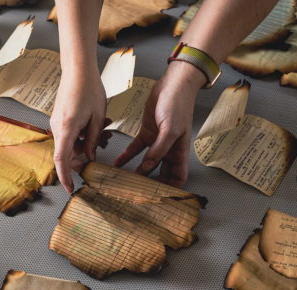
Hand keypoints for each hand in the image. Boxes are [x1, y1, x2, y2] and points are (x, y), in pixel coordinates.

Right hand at [50, 69, 111, 193]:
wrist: (78, 69)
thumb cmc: (89, 89)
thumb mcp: (98, 118)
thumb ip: (94, 140)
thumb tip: (90, 157)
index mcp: (66, 128)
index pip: (61, 160)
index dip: (65, 177)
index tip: (70, 189)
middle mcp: (58, 127)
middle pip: (69, 152)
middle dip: (88, 152)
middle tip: (105, 141)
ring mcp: (58, 123)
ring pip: (73, 142)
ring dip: (90, 140)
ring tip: (106, 128)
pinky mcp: (61, 118)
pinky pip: (72, 133)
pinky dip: (85, 132)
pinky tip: (99, 123)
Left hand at [114, 62, 205, 187]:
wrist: (172, 85)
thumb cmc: (178, 105)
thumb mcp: (170, 130)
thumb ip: (159, 150)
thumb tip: (147, 168)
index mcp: (179, 151)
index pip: (179, 176)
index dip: (172, 188)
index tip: (160, 198)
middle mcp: (168, 150)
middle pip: (161, 173)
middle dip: (151, 183)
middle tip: (137, 193)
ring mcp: (157, 142)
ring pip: (146, 163)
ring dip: (136, 172)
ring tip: (124, 181)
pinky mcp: (146, 133)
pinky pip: (135, 149)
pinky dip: (126, 156)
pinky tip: (117, 163)